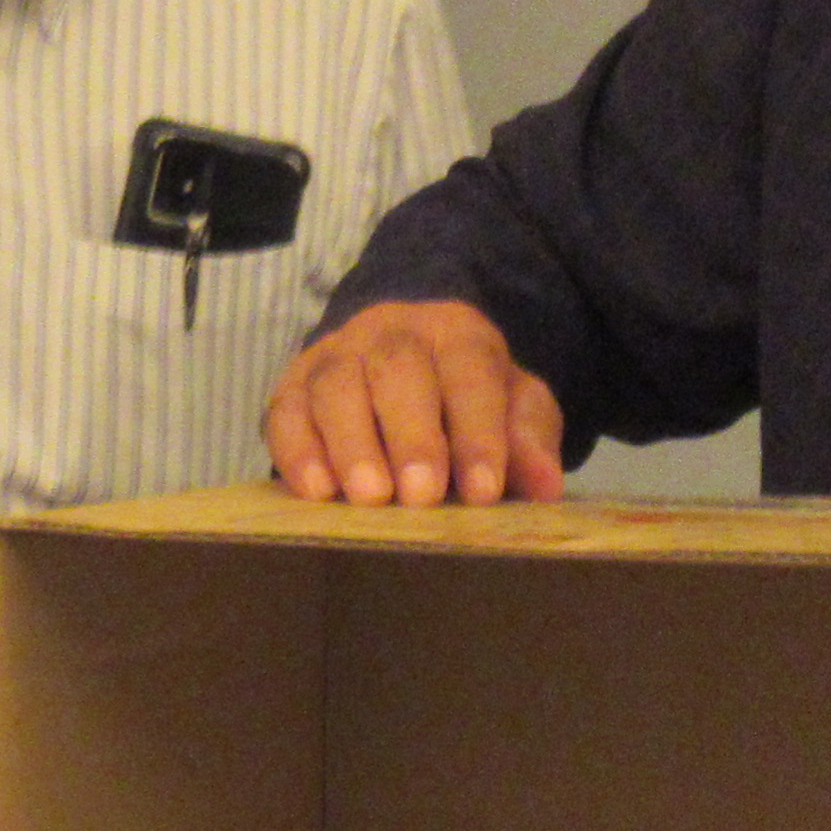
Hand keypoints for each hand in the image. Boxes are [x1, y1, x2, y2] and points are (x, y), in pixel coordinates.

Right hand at [267, 298, 568, 506]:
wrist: (404, 361)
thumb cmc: (467, 398)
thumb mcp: (512, 407)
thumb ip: (528, 439)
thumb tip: (544, 485)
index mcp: (456, 333)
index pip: (469, 371)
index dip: (477, 431)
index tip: (482, 490)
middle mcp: (391, 333)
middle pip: (397, 369)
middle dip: (411, 434)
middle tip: (421, 495)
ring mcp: (336, 354)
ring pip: (335, 384)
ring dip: (351, 442)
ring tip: (368, 497)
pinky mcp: (292, 386)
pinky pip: (285, 410)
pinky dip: (297, 450)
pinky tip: (316, 491)